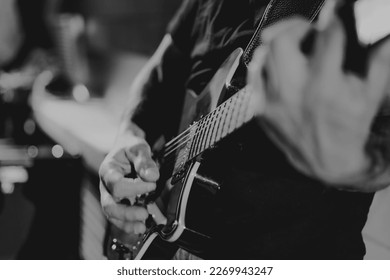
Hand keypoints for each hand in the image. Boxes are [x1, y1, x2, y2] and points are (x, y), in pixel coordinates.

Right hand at [99, 128, 158, 233]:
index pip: (117, 185)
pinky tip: (141, 227)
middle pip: (109, 205)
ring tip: (142, 227)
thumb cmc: (130, 146)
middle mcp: (106, 185)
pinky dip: (129, 225)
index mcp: (108, 170)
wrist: (126, 147)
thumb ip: (145, 161)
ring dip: (127, 223)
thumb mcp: (138, 147)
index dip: (135, 188)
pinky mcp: (118, 202)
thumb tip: (152, 177)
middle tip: (145, 214)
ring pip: (113, 215)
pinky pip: (119, 218)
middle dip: (126, 213)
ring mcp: (111, 195)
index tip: (152, 185)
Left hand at [247, 4, 389, 187]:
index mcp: (324, 86)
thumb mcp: (370, 94)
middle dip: (296, 27)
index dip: (333, 16)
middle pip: (281, 40)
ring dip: (280, 44)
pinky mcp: (259, 109)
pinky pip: (253, 76)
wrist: (325, 160)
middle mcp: (293, 91)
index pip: (326, 36)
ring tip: (295, 48)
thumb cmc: (349, 126)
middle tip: (308, 32)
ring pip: (263, 55)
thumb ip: (378, 58)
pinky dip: (264, 65)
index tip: (335, 9)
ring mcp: (272, 101)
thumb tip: (382, 31)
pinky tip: (278, 66)